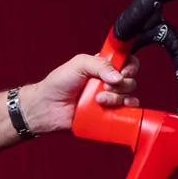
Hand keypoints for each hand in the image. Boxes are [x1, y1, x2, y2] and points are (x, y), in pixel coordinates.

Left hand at [20, 53, 140, 133]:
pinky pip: (124, 114)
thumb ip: (99, 64)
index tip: (124, 71)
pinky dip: (124, 111)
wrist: (47, 107)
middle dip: (120, 84)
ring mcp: (109, 100)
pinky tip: (113, 109)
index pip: (127, 63)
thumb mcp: (78, 64)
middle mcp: (108, 83)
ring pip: (128, 97)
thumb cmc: (58, 83)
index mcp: (103, 68)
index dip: (130, 66)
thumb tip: (118, 76)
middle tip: (103, 86)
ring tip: (98, 100)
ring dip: (116, 98)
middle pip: (130, 81)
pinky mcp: (106, 116)